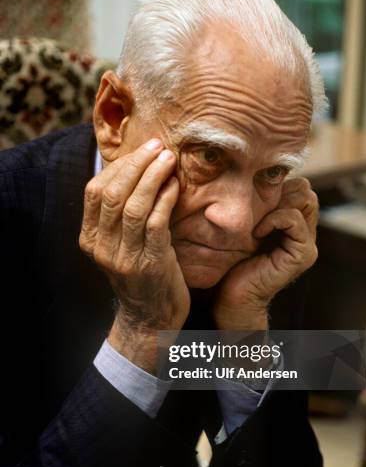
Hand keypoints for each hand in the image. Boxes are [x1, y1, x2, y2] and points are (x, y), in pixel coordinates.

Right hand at [79, 139, 189, 371]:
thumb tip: (138, 169)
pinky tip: (175, 186)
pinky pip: (155, 222)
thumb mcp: (122, 245)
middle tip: (158, 146)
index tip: (142, 149)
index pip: (94, 190)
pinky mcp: (149, 264)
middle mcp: (101, 247)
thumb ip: (121, 215)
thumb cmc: (142, 275)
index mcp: (90, 238)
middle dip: (136, 164)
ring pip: (133, 205)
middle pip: (111, 193)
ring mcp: (124, 257)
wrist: (151, 320)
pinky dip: (165, 198)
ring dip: (152, 176)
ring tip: (168, 158)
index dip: (118, 166)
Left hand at [212, 177, 318, 329]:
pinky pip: (295, 220)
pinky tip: (257, 232)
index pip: (299, 187)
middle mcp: (305, 233)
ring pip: (306, 200)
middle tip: (256, 208)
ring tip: (256, 221)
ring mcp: (306, 244)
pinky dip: (275, 219)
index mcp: (293, 225)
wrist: (232, 298)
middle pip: (306, 190)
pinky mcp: (302, 255)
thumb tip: (249, 178)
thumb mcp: (244, 227)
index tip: (252, 198)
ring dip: (277, 203)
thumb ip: (255, 208)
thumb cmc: (231, 263)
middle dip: (280, 191)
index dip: (278, 185)